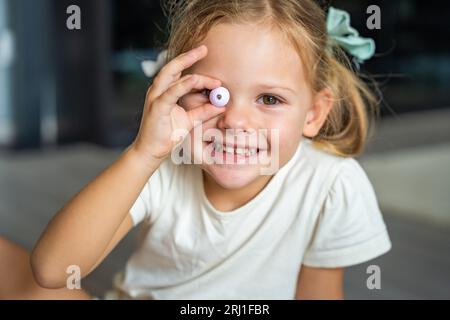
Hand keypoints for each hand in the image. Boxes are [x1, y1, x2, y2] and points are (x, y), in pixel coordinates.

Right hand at [132, 45, 223, 162]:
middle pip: (173, 67)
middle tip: (204, 48)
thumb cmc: (167, 135)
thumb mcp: (190, 120)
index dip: (193, 65)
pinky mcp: (157, 107)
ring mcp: (156, 98)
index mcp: (165, 92)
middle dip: (188, 56)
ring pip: (171, 75)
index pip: (179, 73)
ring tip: (200, 55)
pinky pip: (171, 92)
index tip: (210, 62)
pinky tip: (195, 80)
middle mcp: (159, 91)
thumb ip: (203, 112)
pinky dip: (183, 85)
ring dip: (186, 64)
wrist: (151, 151)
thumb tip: (221, 105)